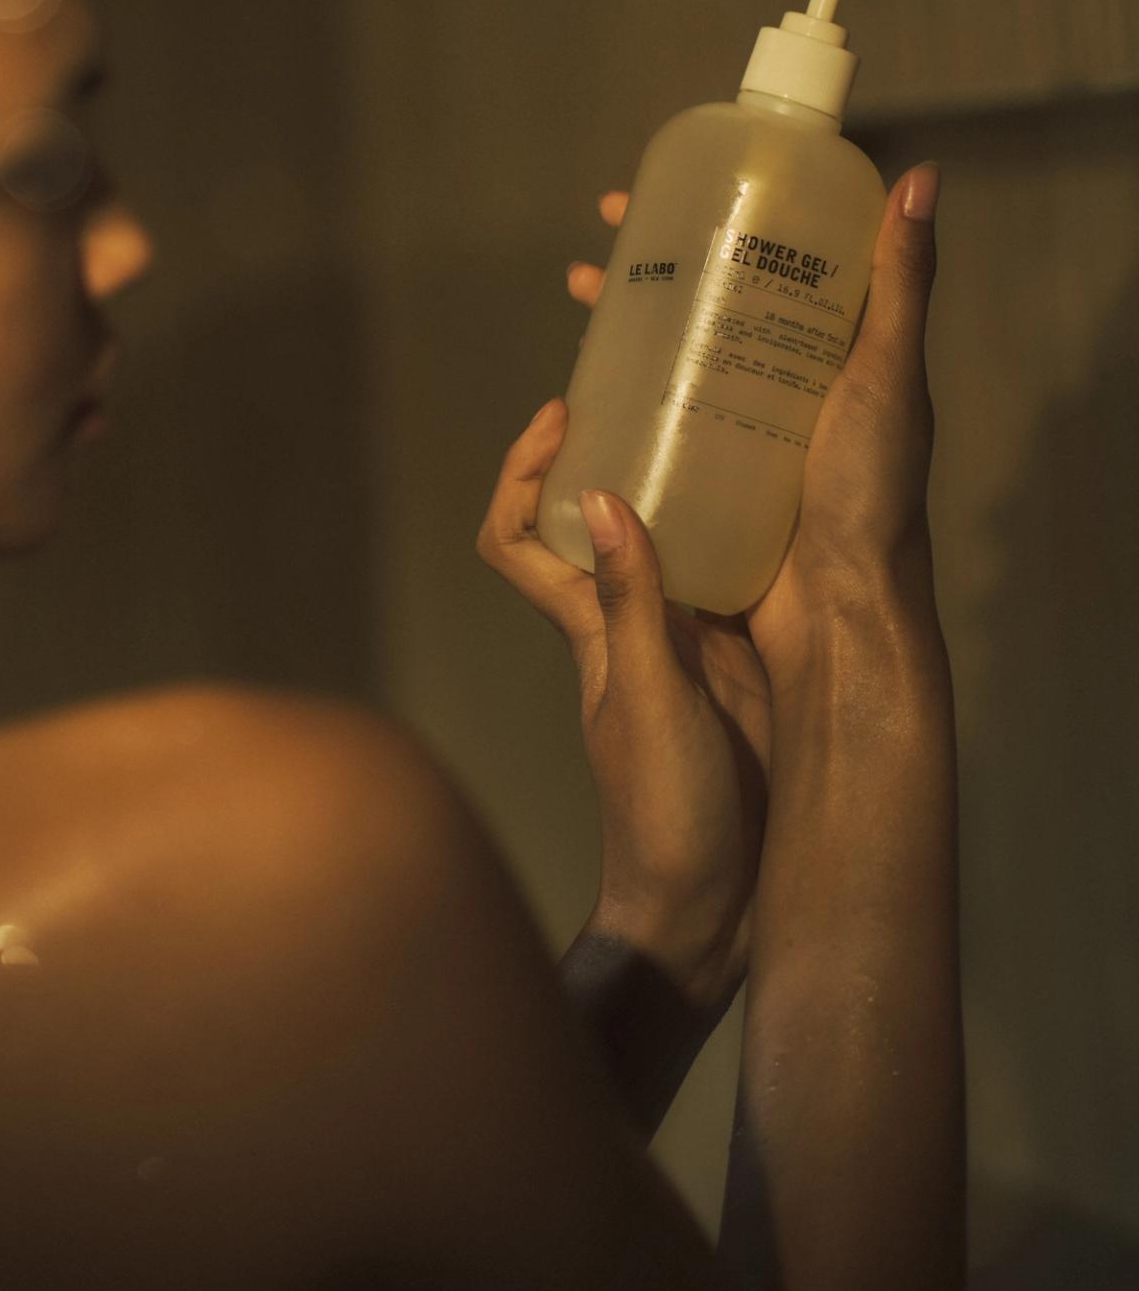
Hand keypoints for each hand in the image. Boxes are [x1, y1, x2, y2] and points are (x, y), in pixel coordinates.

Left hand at [477, 187, 770, 1008]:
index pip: (512, 537)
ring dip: (666, 480)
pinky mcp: (728, 663)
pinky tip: (778, 498)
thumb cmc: (666, 814)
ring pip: (652, 542)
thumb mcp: (653, 703)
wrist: (709, 907)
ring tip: (718, 411)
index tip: (561, 418)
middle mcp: (620, 624)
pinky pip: (717, 579)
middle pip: (582, 522)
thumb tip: (597, 498)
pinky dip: (729, 532)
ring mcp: (673, 643)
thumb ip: (632, 608)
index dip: (518, 473)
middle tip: (649, 383)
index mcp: (587, 628)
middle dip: (596, 450)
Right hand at [567, 169, 944, 690]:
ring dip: (618, 329)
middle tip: (591, 258)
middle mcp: (776, 386)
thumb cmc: (870, 495)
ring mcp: (733, 433)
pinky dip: (613, 401)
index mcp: (825, 353)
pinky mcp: (698, 480)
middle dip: (639, 275)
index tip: (653, 196)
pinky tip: (580, 392)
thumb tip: (921, 176)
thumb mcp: (887, 378)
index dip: (705, 222)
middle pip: (697, 310)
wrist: (835, 613)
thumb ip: (901, 287)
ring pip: (665, 362)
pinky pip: (649, 427)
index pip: (757, 265)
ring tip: (579, 305)